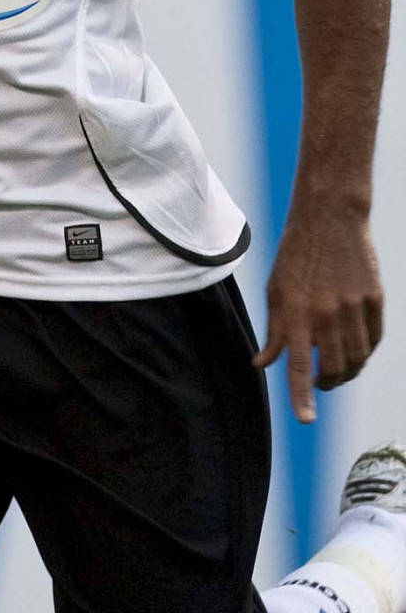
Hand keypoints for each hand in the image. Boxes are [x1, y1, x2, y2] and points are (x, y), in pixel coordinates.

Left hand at [255, 201, 383, 422]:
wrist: (329, 215)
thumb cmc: (296, 253)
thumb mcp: (275, 289)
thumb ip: (273, 331)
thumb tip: (261, 364)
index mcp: (296, 310)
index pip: (299, 364)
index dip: (302, 396)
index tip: (306, 420)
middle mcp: (326, 312)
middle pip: (334, 368)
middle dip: (327, 383)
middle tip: (320, 382)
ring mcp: (354, 306)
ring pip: (357, 359)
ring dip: (347, 371)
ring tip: (337, 367)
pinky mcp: (374, 298)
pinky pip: (374, 340)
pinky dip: (365, 350)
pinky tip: (355, 346)